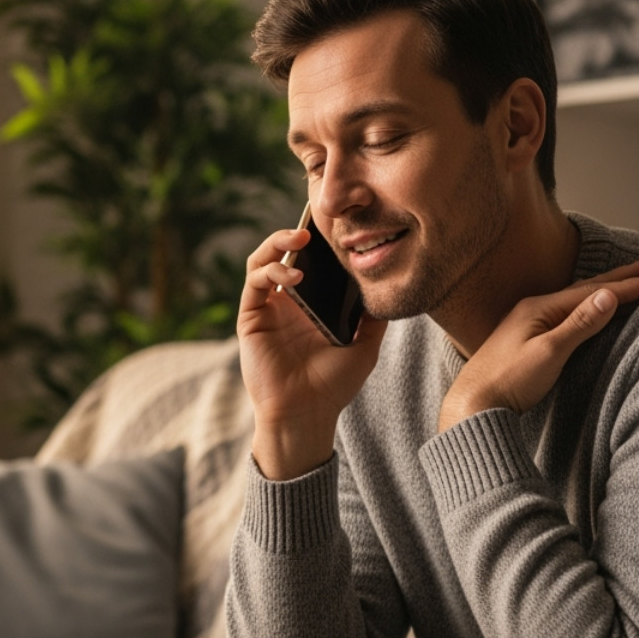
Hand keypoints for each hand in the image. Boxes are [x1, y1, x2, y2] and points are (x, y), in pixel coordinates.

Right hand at [239, 225, 387, 479]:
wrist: (307, 413)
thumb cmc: (333, 385)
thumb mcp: (365, 346)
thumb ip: (373, 317)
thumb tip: (387, 286)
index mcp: (309, 306)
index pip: (309, 261)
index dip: (318, 242)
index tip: (335, 226)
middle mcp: (285, 303)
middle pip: (283, 253)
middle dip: (294, 233)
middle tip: (313, 224)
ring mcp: (266, 309)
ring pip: (262, 261)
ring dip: (277, 243)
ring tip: (299, 237)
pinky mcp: (251, 317)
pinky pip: (254, 282)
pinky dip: (272, 270)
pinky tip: (294, 275)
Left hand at [437, 259, 638, 432]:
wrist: (472, 405)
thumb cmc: (508, 381)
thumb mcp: (549, 352)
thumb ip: (580, 324)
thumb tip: (608, 295)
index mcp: (538, 308)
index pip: (591, 293)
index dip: (624, 286)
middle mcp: (531, 310)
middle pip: (582, 290)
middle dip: (616, 279)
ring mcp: (525, 324)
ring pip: (572, 301)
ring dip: (600, 291)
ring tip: (620, 283)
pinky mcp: (523, 340)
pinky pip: (562, 315)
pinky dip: (583, 308)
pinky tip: (583, 310)